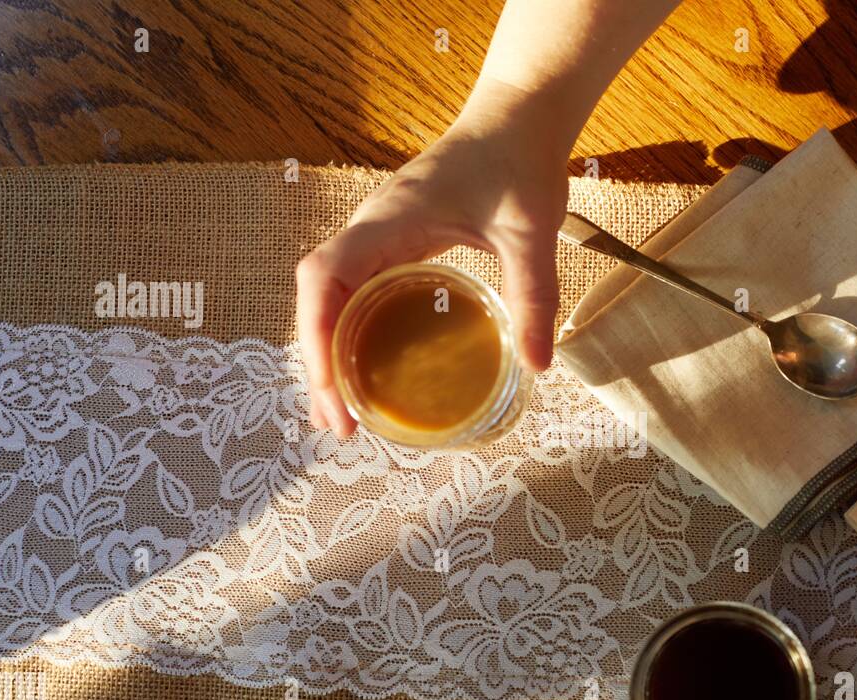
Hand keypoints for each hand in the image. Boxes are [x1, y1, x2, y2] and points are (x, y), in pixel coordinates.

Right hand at [296, 82, 569, 437]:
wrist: (517, 117)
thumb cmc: (519, 161)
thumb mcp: (531, 232)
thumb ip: (534, 295)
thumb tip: (539, 364)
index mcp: (389, 220)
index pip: (324, 276)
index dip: (317, 333)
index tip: (330, 386)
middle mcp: (371, 230)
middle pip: (318, 300)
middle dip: (321, 364)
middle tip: (342, 426)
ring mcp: (379, 237)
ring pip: (331, 300)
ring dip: (331, 356)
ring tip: (344, 416)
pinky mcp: (395, 244)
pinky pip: (358, 294)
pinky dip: (352, 336)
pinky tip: (366, 372)